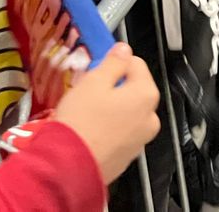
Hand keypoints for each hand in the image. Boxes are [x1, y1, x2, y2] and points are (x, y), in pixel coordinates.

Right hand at [54, 43, 160, 182]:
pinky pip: (120, 133)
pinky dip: (109, 129)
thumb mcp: (94, 82)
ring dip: (112, 108)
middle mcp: (150, 118)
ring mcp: (140, 140)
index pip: (136, 63)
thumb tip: (124, 50)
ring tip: (87, 112)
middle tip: (90, 91)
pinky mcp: (126, 157)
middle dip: (114, 87)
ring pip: (127, 112)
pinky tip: (90, 130)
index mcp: (146, 95)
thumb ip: (113, 62)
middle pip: (134, 90)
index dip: (115, 62)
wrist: (68, 168)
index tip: (98, 69)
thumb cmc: (81, 121)